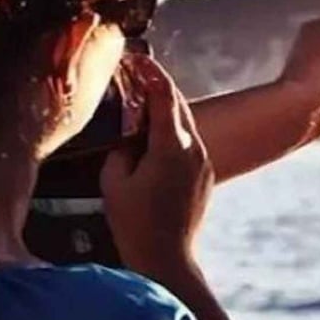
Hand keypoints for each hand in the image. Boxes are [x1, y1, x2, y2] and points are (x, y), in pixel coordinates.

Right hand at [100, 58, 213, 276]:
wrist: (167, 261)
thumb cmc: (136, 225)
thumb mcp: (114, 181)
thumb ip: (121, 146)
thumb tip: (128, 131)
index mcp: (171, 146)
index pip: (163, 94)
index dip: (149, 72)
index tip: (135, 58)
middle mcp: (194, 148)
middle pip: (177, 103)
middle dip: (156, 85)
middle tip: (134, 72)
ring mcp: (203, 161)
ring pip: (185, 121)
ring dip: (163, 107)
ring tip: (139, 100)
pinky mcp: (205, 173)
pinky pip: (188, 141)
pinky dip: (171, 129)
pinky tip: (152, 134)